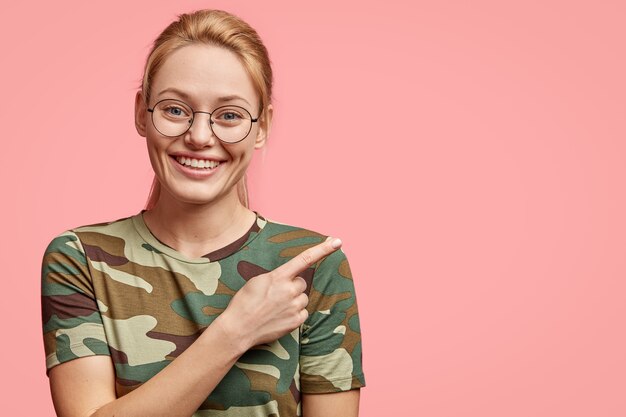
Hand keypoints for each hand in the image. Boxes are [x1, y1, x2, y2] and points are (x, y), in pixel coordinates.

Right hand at [218, 237, 342, 349]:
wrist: (238, 329)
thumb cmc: (244, 303)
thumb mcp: (257, 281)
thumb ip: (276, 277)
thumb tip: (288, 278)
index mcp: (279, 277)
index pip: (305, 259)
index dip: (323, 249)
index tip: (338, 242)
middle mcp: (289, 290)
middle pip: (302, 283)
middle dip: (293, 286)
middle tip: (276, 295)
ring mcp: (294, 307)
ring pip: (303, 298)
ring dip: (294, 300)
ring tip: (276, 307)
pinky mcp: (296, 321)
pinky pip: (303, 312)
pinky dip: (295, 313)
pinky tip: (280, 316)